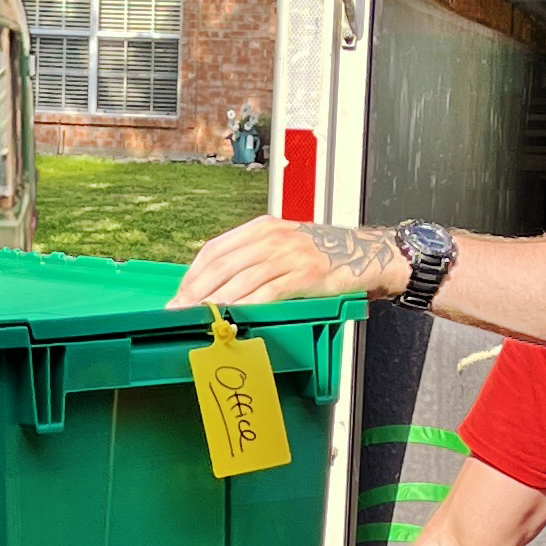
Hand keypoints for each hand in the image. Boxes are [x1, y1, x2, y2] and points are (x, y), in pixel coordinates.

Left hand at [169, 216, 413, 309]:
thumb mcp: (284, 245)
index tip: (180, 294)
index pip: (215, 248)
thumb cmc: (323, 254)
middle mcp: (273, 236)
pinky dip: (247, 306)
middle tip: (179, 311)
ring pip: (240, 279)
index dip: (193, 273)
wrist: (366, 253)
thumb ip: (254, 258)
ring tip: (200, 318)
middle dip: (196, 291)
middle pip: (222, 264)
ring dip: (216, 302)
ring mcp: (289, 254)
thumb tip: (217, 285)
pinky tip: (233, 317)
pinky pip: (268, 292)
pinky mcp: (305, 274)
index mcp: (262, 227)